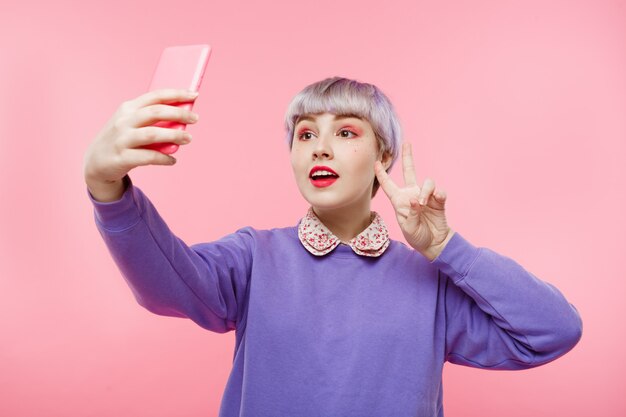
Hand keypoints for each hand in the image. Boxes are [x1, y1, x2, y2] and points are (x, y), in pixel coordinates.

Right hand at [83, 89, 198, 201]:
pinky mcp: (122, 157)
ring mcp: (122, 139)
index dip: (176, 94)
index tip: (193, 95)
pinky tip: (172, 160)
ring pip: (152, 134)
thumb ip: (153, 120)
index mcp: (128, 108)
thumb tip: (183, 120)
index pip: (155, 96)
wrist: (96, 162)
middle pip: (155, 112)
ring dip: (174, 135)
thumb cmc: (122, 140)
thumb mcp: (132, 124)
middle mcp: (124, 121)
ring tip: (188, 138)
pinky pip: (148, 157)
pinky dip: (164, 158)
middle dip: (179, 113)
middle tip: (195, 119)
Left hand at [374, 143, 453, 260]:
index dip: (382, 174)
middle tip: (407, 143)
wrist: (435, 243)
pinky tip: (435, 200)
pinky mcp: (438, 201)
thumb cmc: (417, 236)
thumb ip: (410, 214)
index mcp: (399, 201)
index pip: (388, 185)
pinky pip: (439, 191)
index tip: (375, 163)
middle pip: (409, 171)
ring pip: (427, 182)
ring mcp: (426, 196)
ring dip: (425, 191)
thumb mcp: (408, 228)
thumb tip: (415, 199)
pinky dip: (438, 195)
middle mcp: (412, 194)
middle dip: (408, 157)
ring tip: (423, 203)